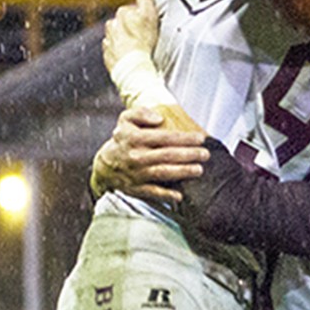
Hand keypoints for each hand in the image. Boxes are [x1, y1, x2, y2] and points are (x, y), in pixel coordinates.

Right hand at [90, 106, 209, 203]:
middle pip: (167, 155)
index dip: (184, 138)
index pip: (164, 137)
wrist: (104, 166)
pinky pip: (153, 192)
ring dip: (182, 172)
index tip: (200, 138)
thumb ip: (140, 113)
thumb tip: (159, 118)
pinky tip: (180, 195)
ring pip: (163, 173)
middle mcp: (137, 156)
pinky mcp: (137, 189)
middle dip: (189, 154)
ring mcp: (137, 174)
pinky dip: (166, 195)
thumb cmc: (122, 141)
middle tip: (205, 154)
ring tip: (199, 170)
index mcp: (135, 138)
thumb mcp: (125, 120)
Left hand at [102, 0, 159, 74]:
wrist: (133, 67)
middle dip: (131, 28)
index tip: (147, 24)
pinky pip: (114, 52)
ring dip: (125, 40)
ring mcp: (109, 42)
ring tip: (137, 48)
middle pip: (123, 23)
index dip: (141, 17)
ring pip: (117, 37)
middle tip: (143, 37)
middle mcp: (112, 26)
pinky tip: (129, 57)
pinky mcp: (109, 57)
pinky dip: (121, 53)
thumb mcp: (149, 15)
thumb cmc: (142, 42)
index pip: (132, 10)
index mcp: (122, 14)